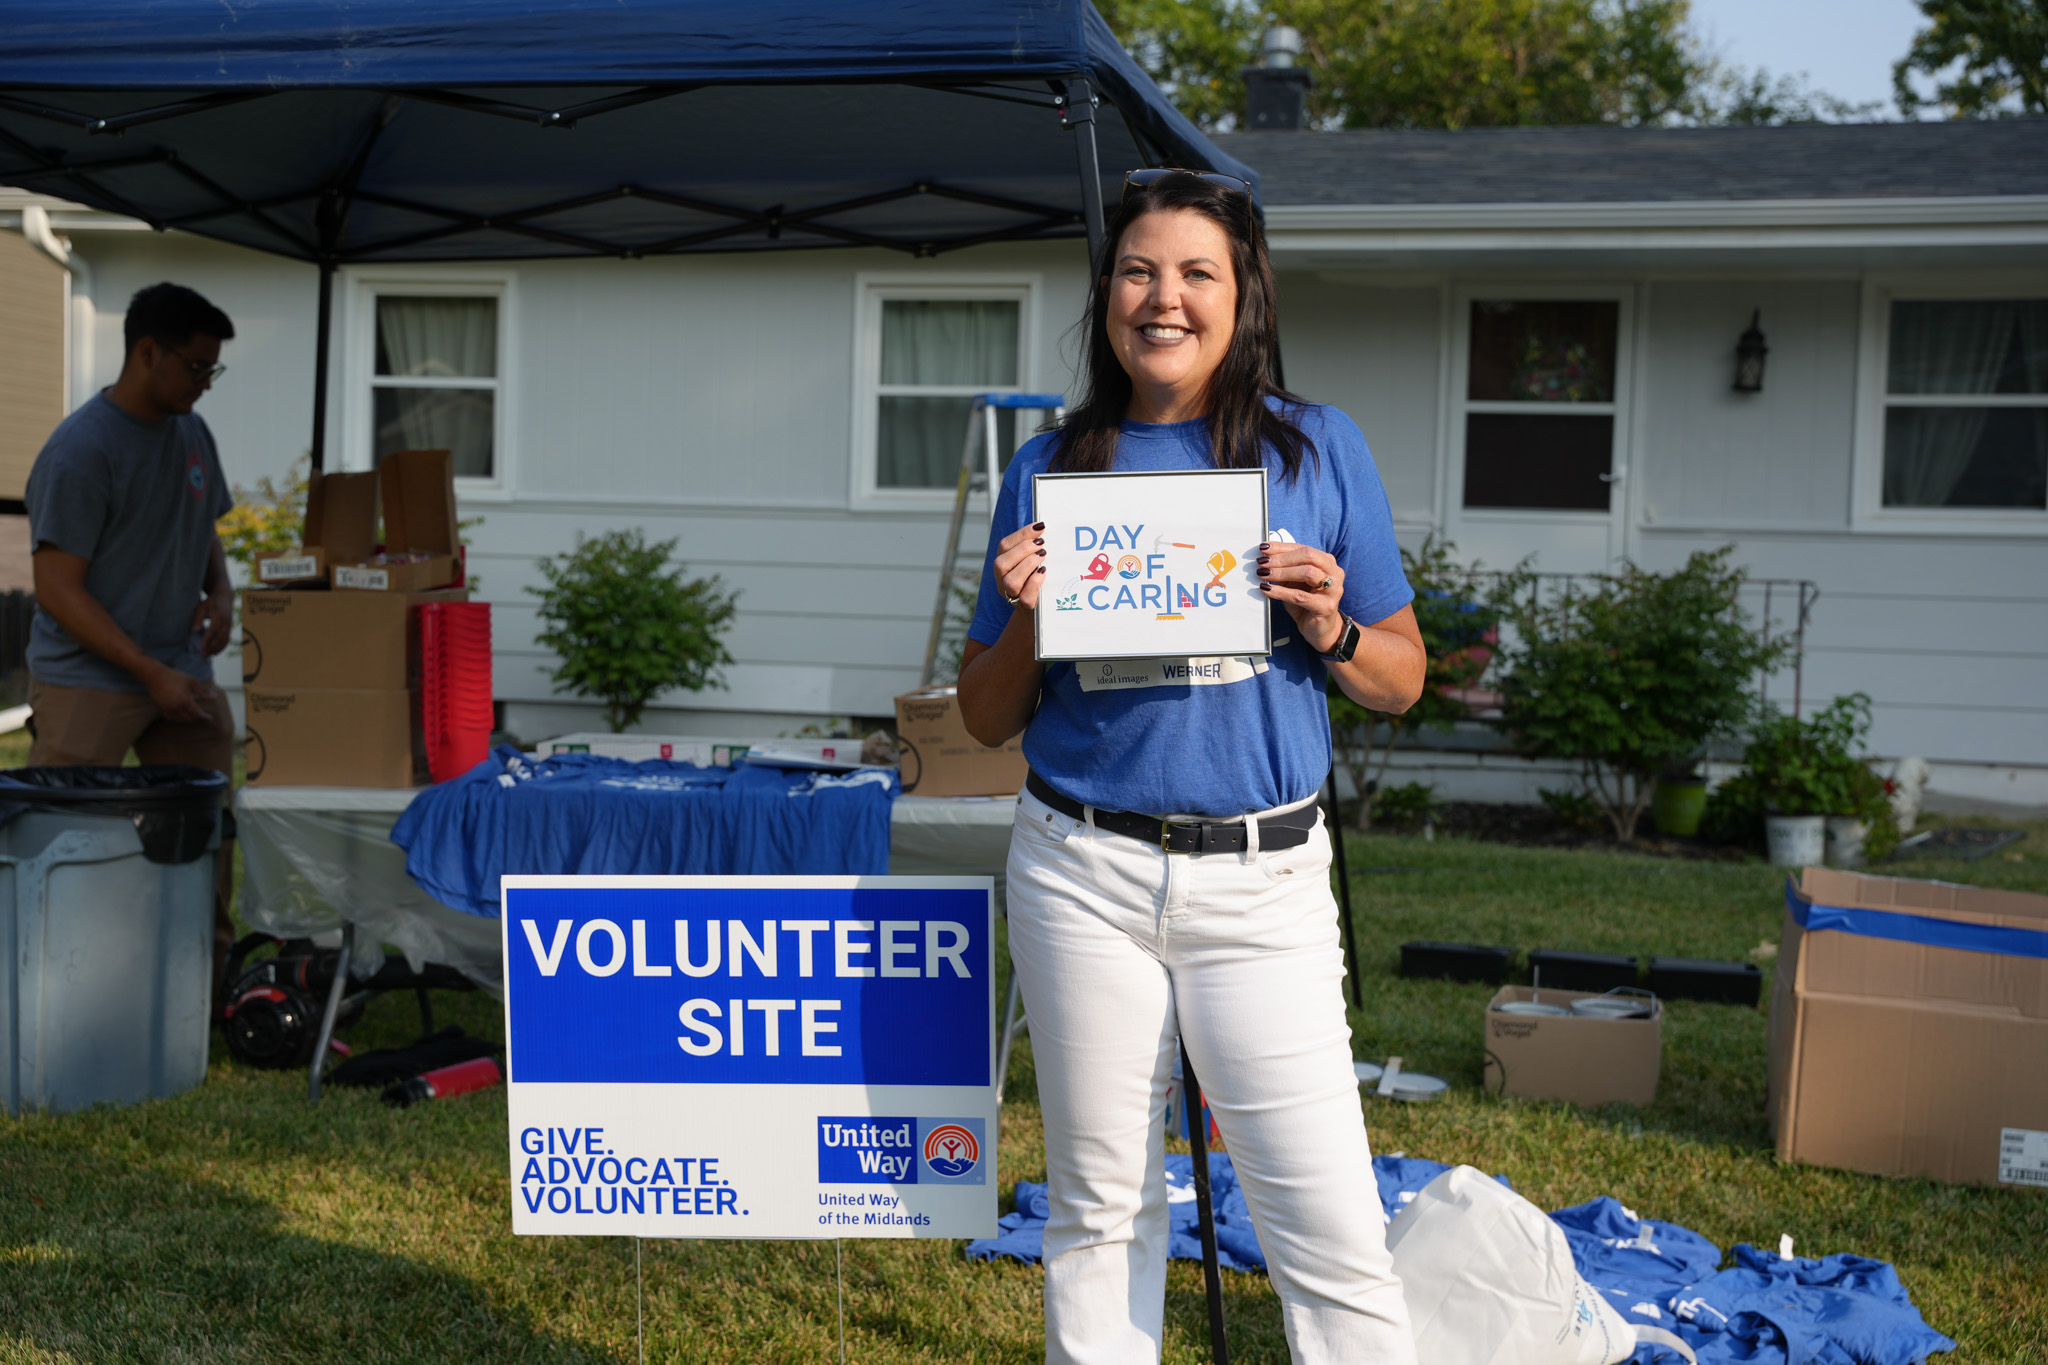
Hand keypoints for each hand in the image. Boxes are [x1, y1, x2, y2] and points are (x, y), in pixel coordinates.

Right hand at [145, 663, 213, 723]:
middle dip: (198, 719)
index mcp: (186, 701)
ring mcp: (168, 709)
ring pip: (180, 720)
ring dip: (188, 720)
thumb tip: (215, 697)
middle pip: (190, 719)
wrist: (155, 676)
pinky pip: (170, 718)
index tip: (210, 718)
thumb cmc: (175, 676)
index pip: (198, 714)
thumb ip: (203, 690)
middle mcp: (177, 707)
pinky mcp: (161, 708)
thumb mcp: (191, 681)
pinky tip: (181, 716)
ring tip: (193, 717)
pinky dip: (177, 719)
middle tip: (203, 717)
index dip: (205, 717)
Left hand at [194, 588, 233, 656]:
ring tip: (207, 655)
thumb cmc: (210, 603)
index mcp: (219, 616)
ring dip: (216, 649)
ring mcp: (229, 626)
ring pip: (225, 640)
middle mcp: (226, 622)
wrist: (224, 597)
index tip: (201, 648)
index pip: (213, 630)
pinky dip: (221, 647)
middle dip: (212, 647)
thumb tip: (195, 630)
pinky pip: (227, 640)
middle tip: (202, 655)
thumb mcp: (201, 607)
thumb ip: (198, 618)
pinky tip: (214, 652)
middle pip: (220, 638)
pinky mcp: (229, 628)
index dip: (207, 640)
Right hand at [991, 520, 1047, 612]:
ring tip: (1043, 556)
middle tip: (1042, 544)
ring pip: (1010, 581)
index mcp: (1003, 565)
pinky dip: (1034, 582)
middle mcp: (1002, 580)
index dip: (1022, 534)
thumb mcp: (1032, 562)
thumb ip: (1032, 548)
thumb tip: (1044, 528)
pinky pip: (1025, 596)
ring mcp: (1011, 595)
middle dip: (1023, 549)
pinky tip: (1044, 572)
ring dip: (1027, 564)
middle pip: (1001, 563)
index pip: (1004, 546)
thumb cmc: (1036, 580)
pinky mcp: (1025, 607)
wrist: (1038, 612)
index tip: (1040, 527)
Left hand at [1255, 540, 1346, 654]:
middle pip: (1308, 556)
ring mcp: (1333, 590)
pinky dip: (1281, 592)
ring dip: (1282, 573)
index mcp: (1327, 562)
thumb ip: (1285, 570)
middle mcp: (1334, 572)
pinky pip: (1300, 596)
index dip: (1282, 547)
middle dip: (1282, 558)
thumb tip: (1264, 559)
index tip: (1264, 548)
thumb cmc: (1307, 603)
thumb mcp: (1295, 583)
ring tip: (1264, 574)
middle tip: (1263, 562)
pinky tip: (1267, 590)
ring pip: (1308, 573)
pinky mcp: (1326, 607)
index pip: (1303, 549)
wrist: (1321, 629)